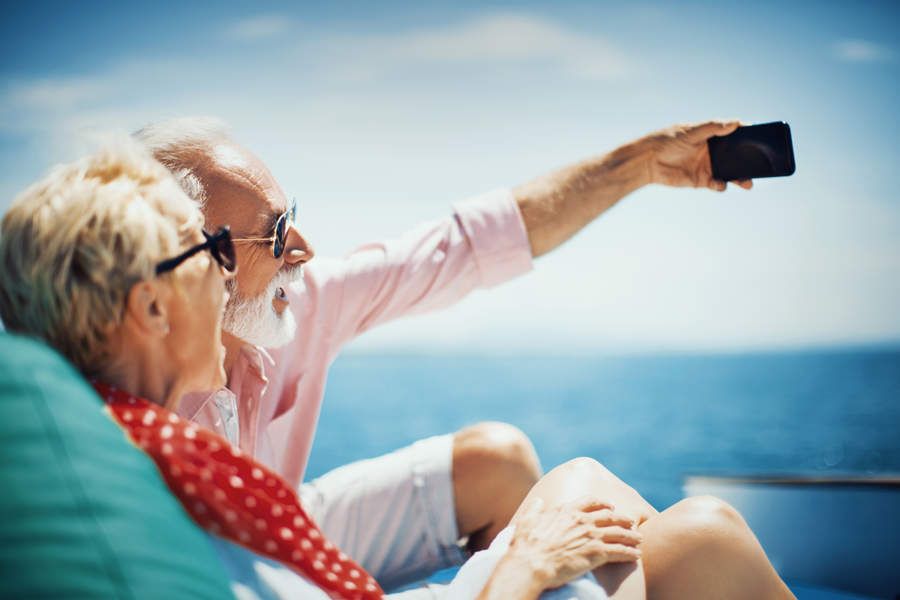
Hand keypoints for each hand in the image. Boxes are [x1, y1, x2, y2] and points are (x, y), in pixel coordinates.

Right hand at [507, 496, 641, 589]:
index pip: (590, 502)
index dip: (603, 503)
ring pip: (618, 532)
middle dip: (622, 518)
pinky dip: (630, 552)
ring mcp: (591, 535)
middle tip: (631, 521)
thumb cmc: (526, 545)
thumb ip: (535, 510)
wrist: (532, 564)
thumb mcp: (527, 521)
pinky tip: (636, 555)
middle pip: (610, 516)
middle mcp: (582, 520)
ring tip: (639, 538)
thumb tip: (539, 502)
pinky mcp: (597, 553)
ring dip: (631, 535)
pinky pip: (620, 551)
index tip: (610, 506)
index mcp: (566, 510)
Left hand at [645, 120, 752, 191]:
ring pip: (731, 173)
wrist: (648, 161)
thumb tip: (736, 123)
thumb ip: (713, 128)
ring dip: (741, 177)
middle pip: (737, 156)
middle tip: (762, 166)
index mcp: (713, 136)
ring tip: (747, 182)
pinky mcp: (701, 180)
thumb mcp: (691, 131)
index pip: (736, 135)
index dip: (749, 137)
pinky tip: (720, 184)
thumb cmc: (668, 140)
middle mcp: (714, 151)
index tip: (763, 138)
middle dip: (750, 162)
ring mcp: (709, 166)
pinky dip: (721, 185)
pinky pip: (717, 184)